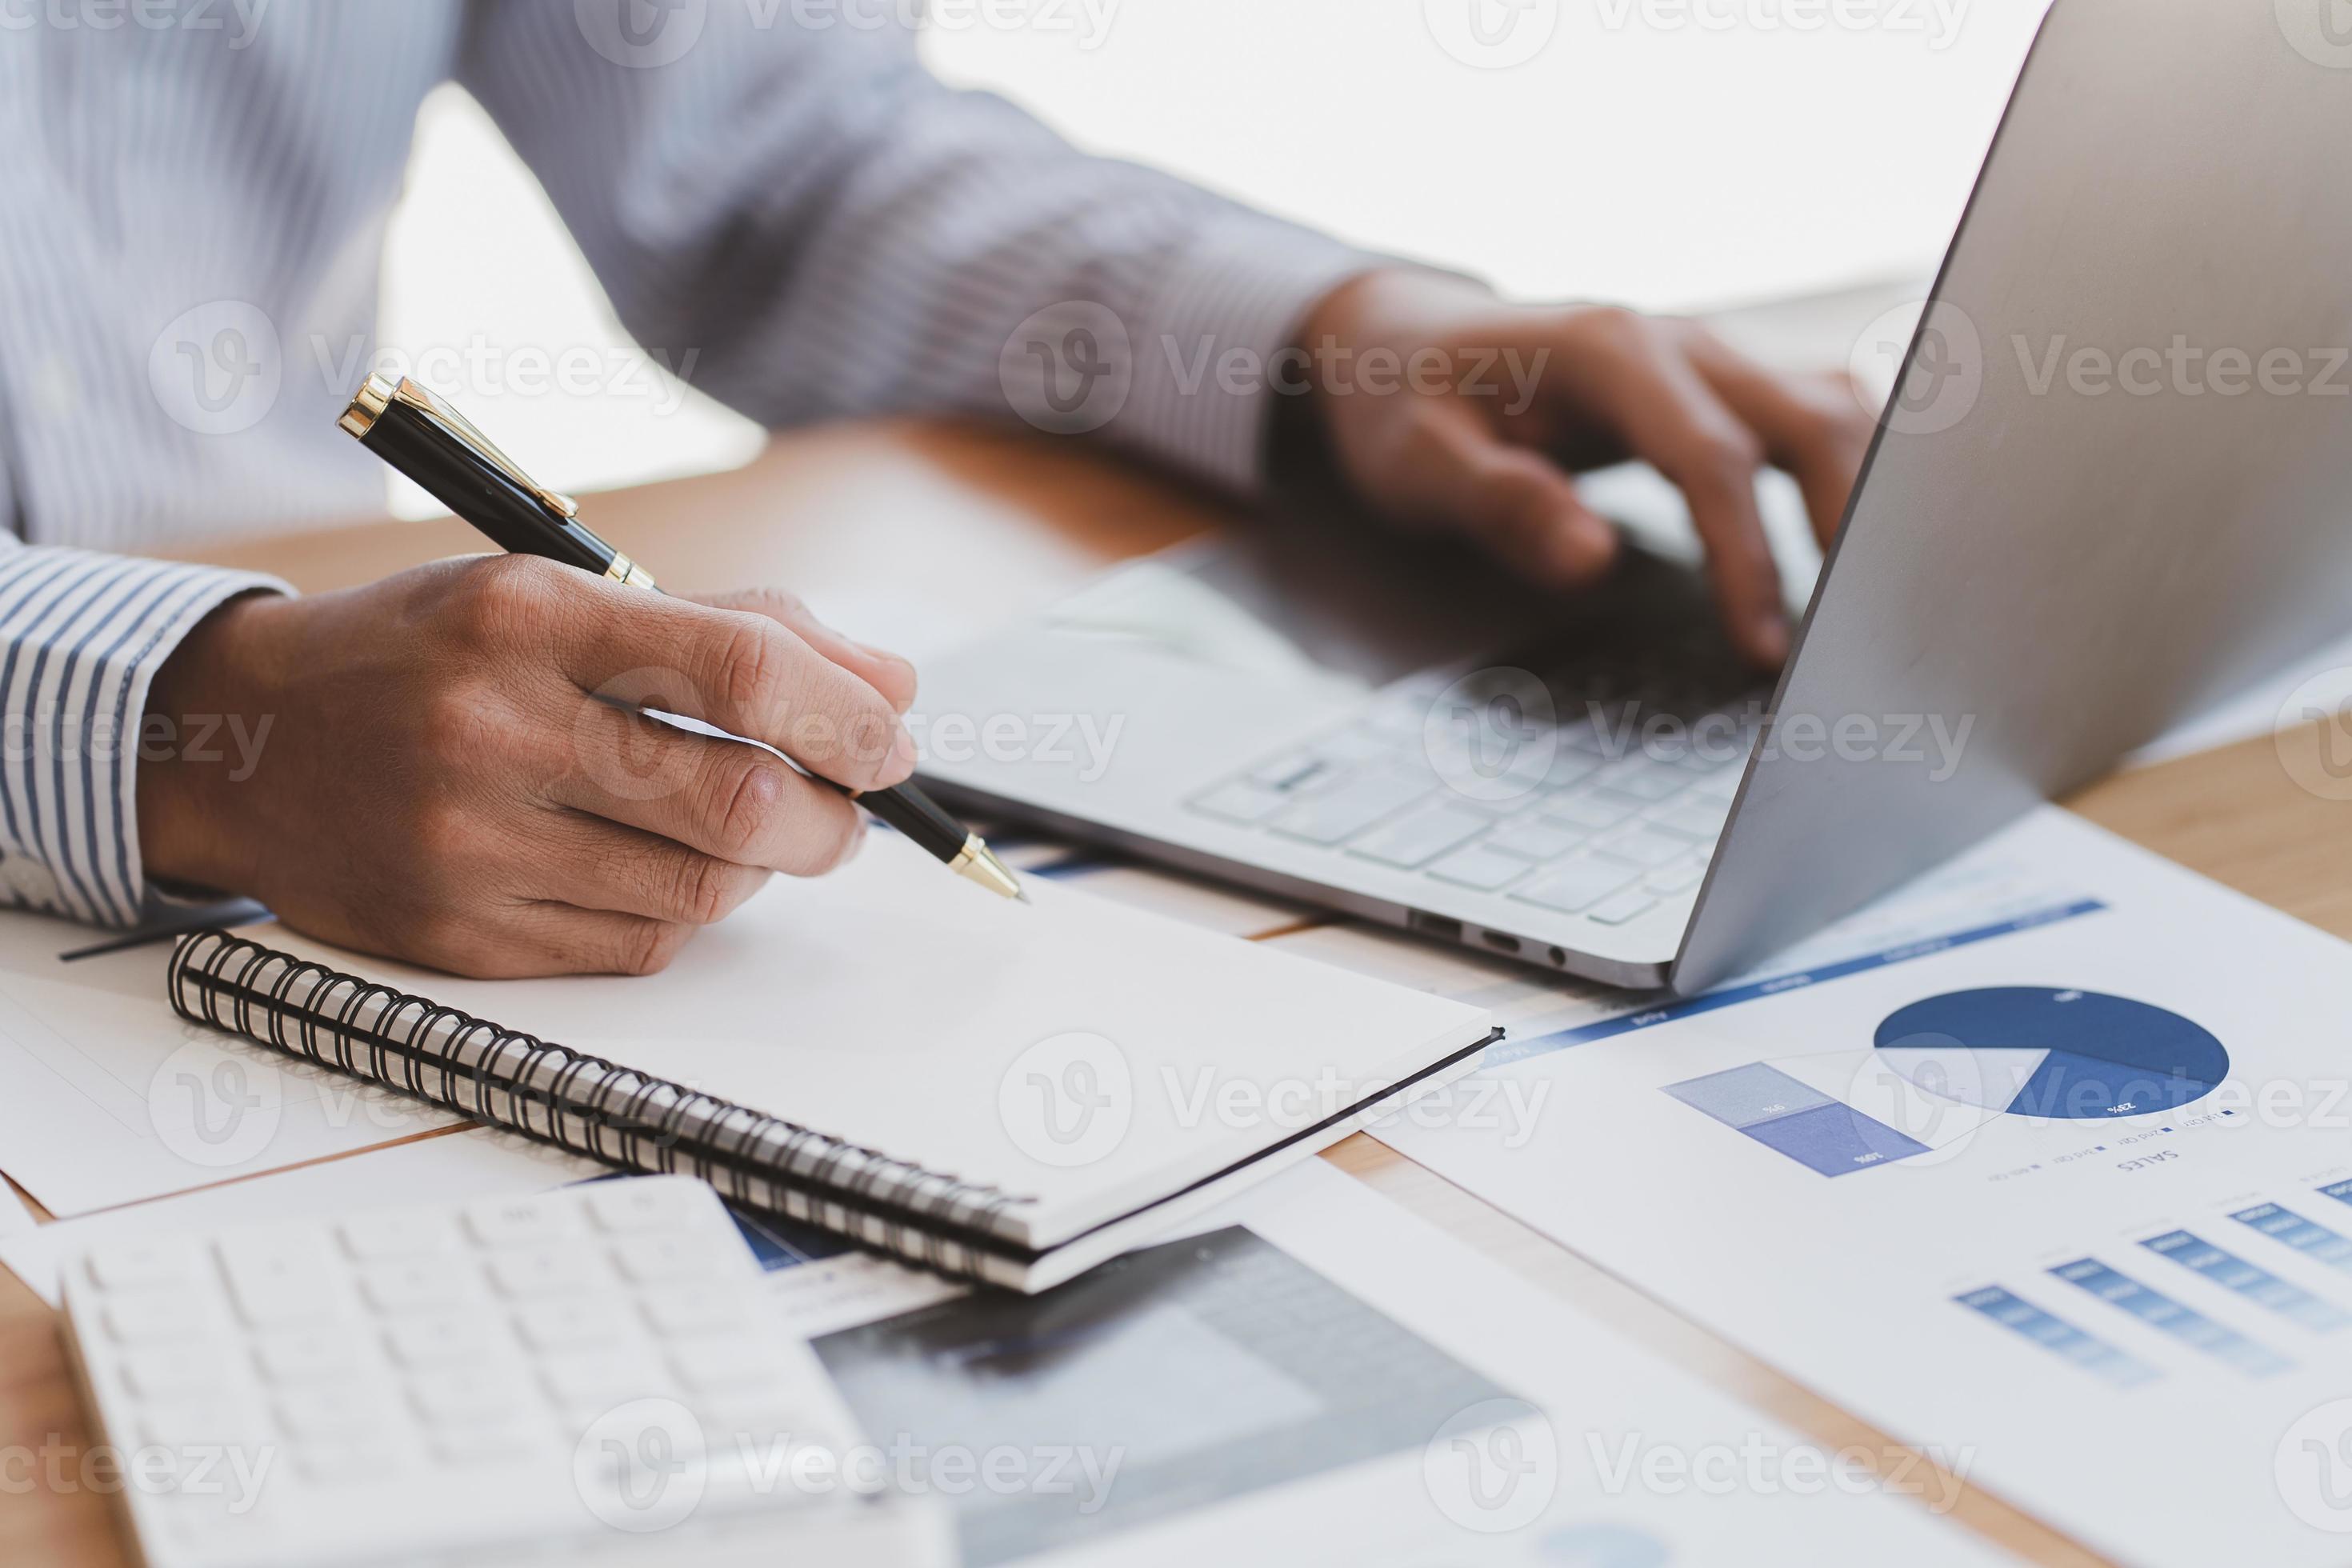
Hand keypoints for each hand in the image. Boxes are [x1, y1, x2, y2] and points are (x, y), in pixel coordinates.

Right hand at [137, 556, 918, 977]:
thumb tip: (892, 683)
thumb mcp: (559, 592)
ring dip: (762, 866)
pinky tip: (661, 866)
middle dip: (832, 816)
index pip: (740, 671)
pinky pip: (639, 945)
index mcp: (525, 619)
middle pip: (739, 803)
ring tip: (744, 827)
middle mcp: (492, 732)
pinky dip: (686, 910)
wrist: (241, 746)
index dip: (848, 716)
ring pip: (704, 889)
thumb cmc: (428, 656)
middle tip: (845, 807)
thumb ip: (736, 626)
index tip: (892, 737)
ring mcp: (470, 848)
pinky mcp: (460, 940)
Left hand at [1298, 269, 1876, 666]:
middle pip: (1811, 420)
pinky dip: (1858, 481)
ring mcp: (1711, 358)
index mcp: (1608, 351)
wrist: (1405, 341)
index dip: (1747, 559)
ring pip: (1835, 412)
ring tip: (1878, 610)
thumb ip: (1500, 506)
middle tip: (1861, 640)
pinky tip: (1869, 554)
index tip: (1765, 652)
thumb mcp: (1417, 462)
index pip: (1710, 458)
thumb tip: (1592, 562)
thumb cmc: (1407, 404)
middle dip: (1853, 528)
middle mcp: (1680, 342)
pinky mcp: (1724, 387)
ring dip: (1870, 502)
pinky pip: (1818, 421)